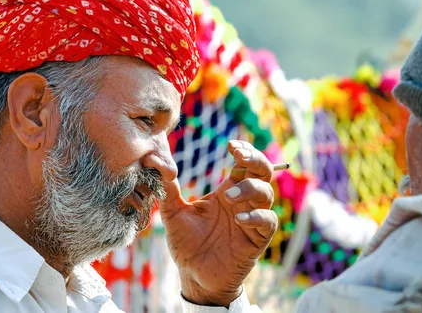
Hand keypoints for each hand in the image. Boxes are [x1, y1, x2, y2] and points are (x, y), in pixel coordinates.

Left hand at [160, 140, 277, 306]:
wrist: (194, 276)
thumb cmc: (186, 244)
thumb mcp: (173, 213)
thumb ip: (167, 188)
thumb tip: (153, 160)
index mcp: (226, 191)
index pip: (244, 164)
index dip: (244, 151)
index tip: (231, 145)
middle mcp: (243, 202)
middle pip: (262, 171)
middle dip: (255, 159)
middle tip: (238, 155)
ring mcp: (252, 219)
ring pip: (267, 193)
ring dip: (249, 189)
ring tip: (226, 196)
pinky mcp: (257, 239)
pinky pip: (268, 221)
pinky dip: (256, 216)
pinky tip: (238, 219)